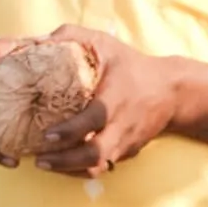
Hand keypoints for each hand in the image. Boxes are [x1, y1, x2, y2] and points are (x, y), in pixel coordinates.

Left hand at [27, 30, 181, 178]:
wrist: (172, 92)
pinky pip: (102, 167)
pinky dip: (80, 169)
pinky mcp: (127, 152)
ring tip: (46, 164)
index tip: (46, 135)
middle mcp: (122, 125)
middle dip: (65, 161)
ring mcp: (126, 142)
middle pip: (95, 154)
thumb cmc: (132, 65)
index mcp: (116, 99)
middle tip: (39, 160)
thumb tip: (35, 42)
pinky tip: (62, 164)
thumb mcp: (103, 43)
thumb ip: (70, 37)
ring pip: (97, 167)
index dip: (69, 131)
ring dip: (70, 170)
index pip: (93, 119)